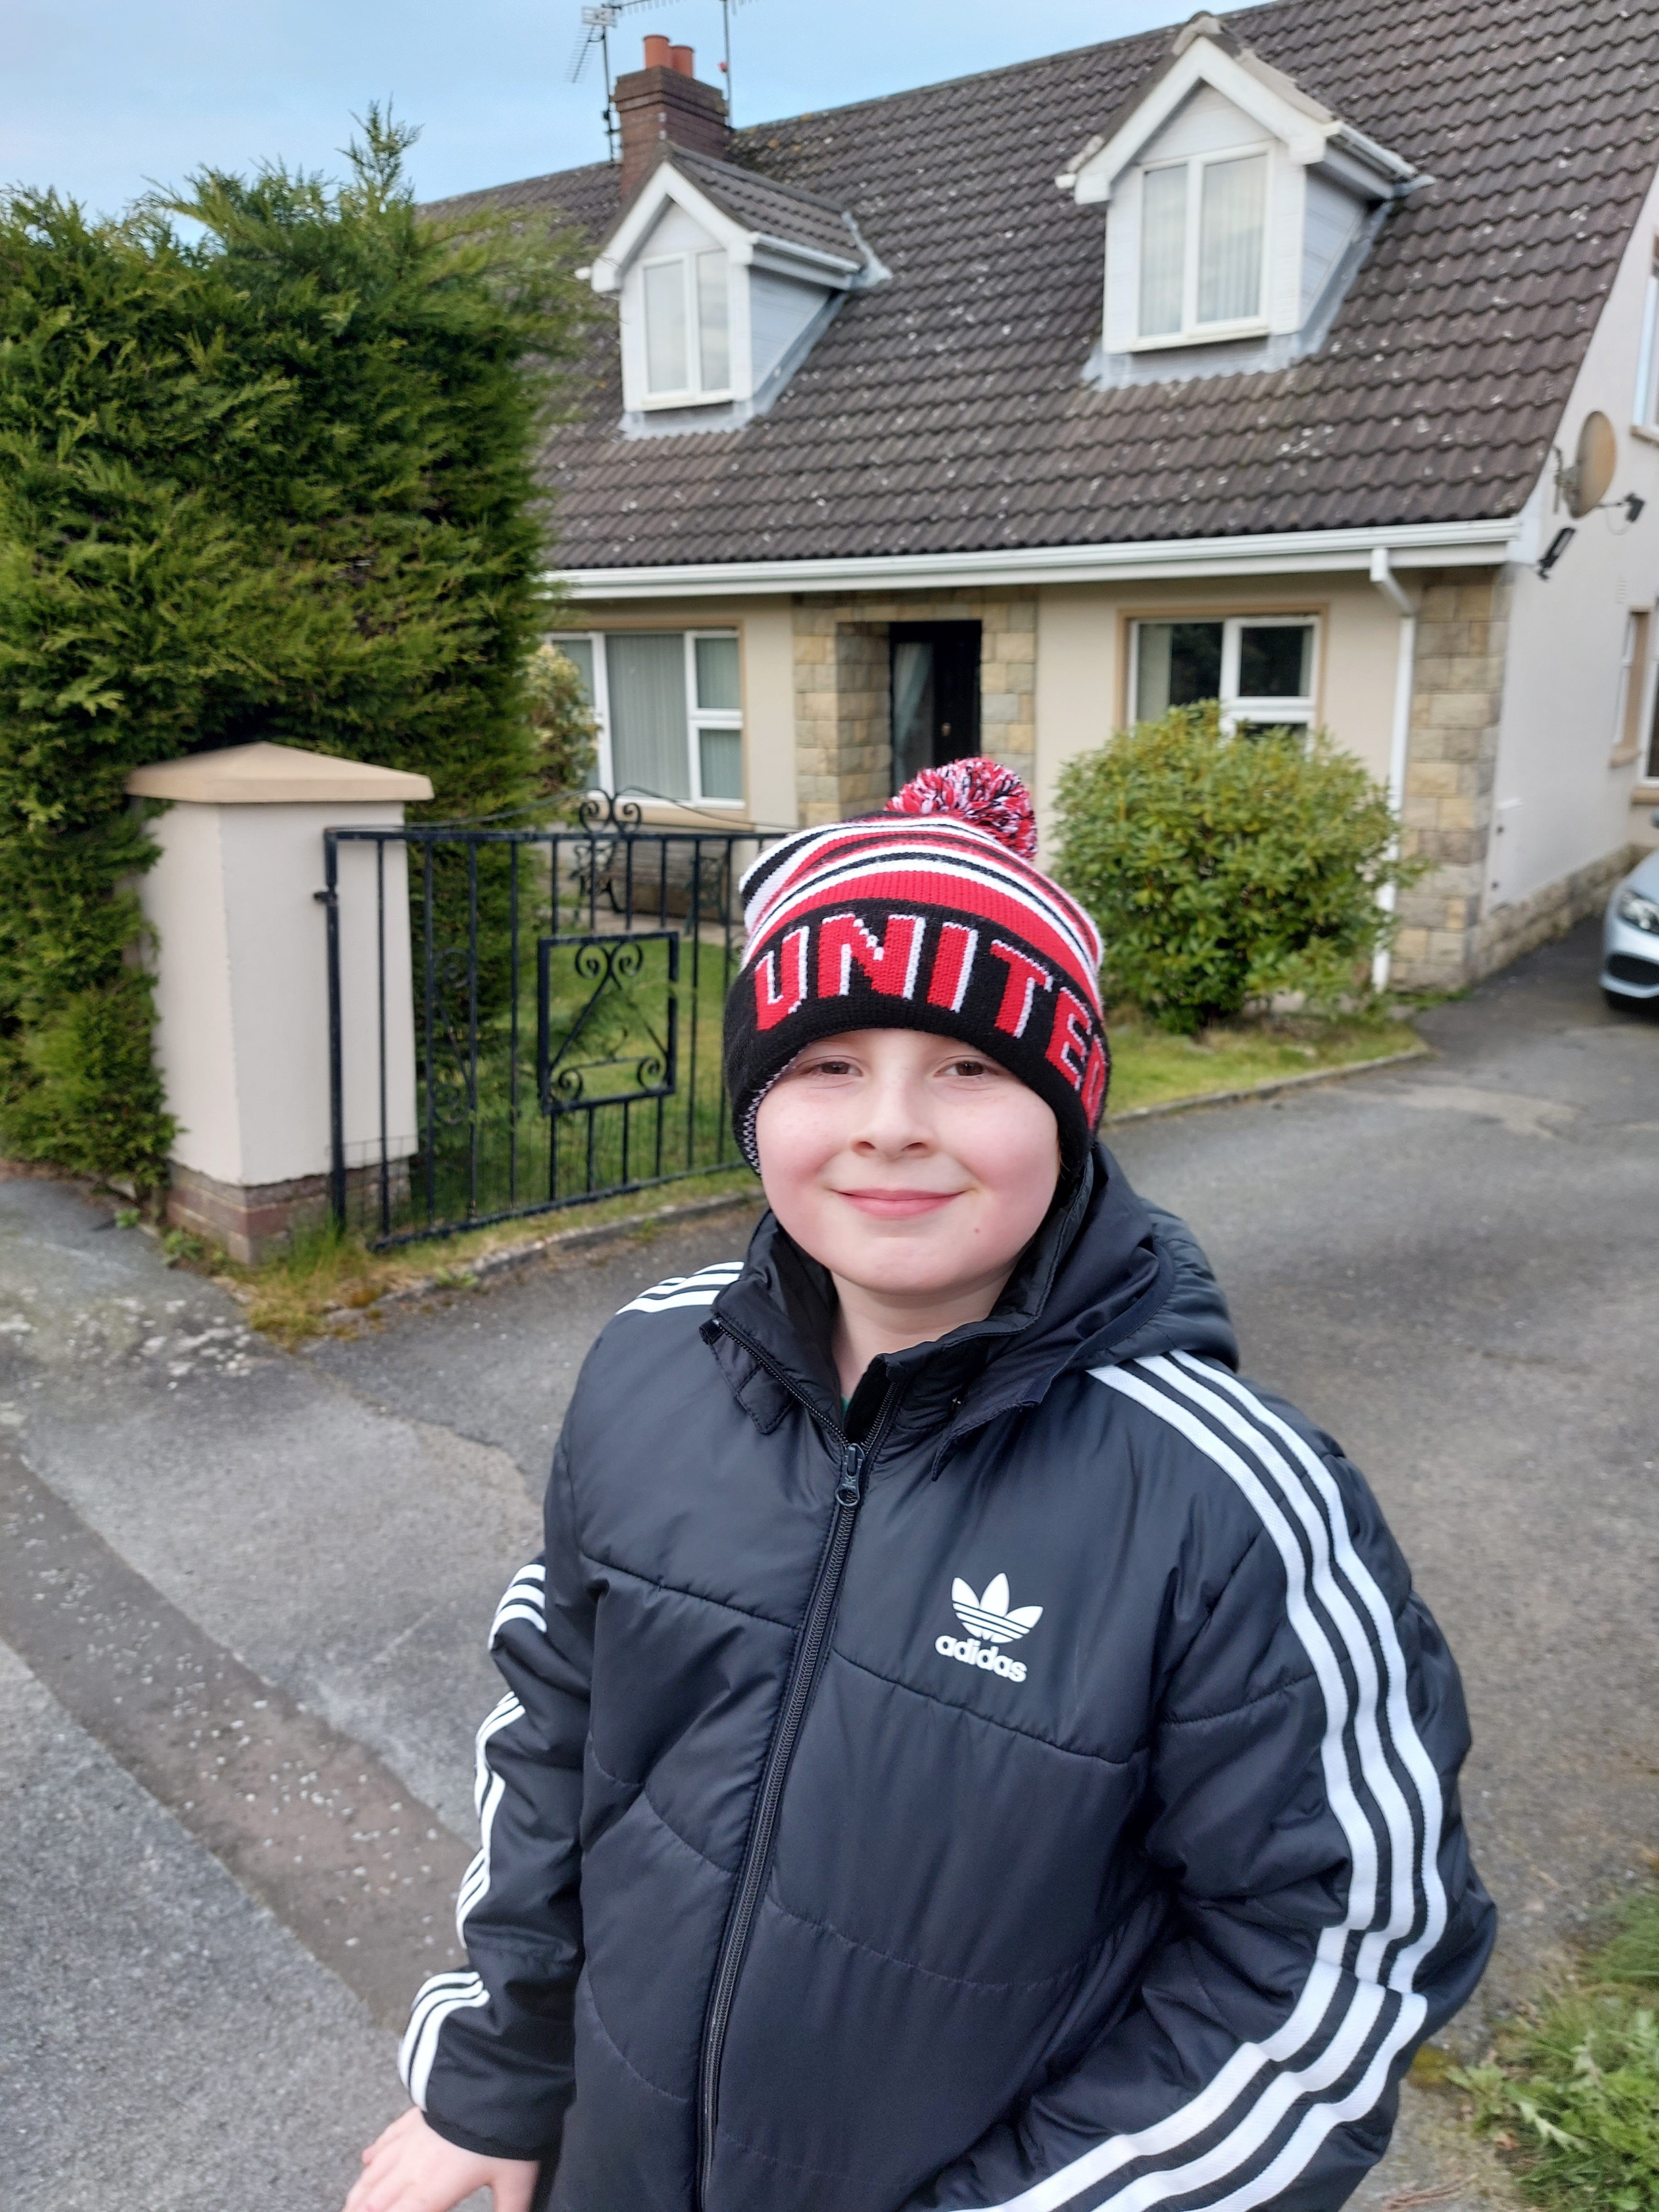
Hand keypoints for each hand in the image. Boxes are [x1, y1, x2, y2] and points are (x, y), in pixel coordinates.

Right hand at [344, 2105, 539, 2211]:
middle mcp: (413, 2168)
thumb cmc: (505, 2127)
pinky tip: (366, 2160)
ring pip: (374, 2173)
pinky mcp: (414, 2116)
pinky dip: (373, 2155)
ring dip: (359, 2194)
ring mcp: (410, 2139)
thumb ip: (512, 2208)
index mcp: (432, 2190)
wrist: (493, 2073)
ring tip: (350, 2206)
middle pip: (376, 2202)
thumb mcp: (516, 2178)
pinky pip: (386, 2139)